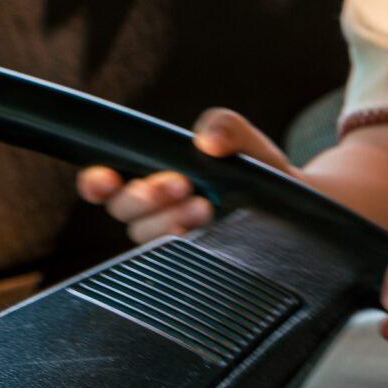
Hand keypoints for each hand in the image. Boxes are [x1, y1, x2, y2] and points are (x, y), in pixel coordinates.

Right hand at [76, 107, 295, 245]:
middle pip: (123, 209)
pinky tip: (199, 235)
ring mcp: (171, 233)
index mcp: (148, 174)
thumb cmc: (253, 165)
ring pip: (146, 235)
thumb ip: (224, 127)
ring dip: (168, 220)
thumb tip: (209, 142)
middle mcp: (152, 208)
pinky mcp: (192, 257)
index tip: (108, 178)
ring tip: (204, 206)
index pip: (102, 184)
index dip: (96, 183)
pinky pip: (172, 260)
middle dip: (145, 196)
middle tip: (181, 184)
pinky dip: (181, 247)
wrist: (292, 199)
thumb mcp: (242, 138)